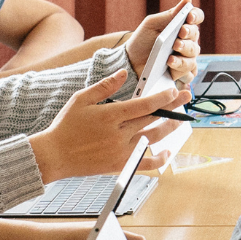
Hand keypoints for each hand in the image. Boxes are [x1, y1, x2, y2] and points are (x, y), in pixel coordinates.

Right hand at [30, 69, 192, 180]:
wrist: (54, 156)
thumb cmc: (65, 126)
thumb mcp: (81, 99)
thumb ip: (104, 86)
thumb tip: (123, 73)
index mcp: (110, 116)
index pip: (144, 105)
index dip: (162, 97)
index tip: (175, 91)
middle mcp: (119, 134)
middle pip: (152, 119)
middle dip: (172, 107)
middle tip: (187, 97)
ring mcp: (121, 152)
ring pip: (153, 138)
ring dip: (170, 128)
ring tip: (181, 119)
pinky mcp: (120, 166)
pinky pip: (145, 163)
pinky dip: (159, 159)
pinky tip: (167, 152)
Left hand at [124, 0, 202, 82]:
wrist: (130, 61)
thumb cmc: (142, 40)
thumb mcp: (152, 24)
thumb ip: (170, 15)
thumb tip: (187, 0)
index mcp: (181, 26)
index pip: (196, 18)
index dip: (196, 16)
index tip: (189, 18)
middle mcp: (187, 41)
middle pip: (196, 39)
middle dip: (187, 39)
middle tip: (176, 41)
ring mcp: (185, 58)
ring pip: (193, 58)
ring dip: (183, 58)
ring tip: (169, 59)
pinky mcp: (181, 72)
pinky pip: (189, 73)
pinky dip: (181, 71)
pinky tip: (170, 68)